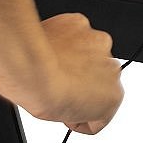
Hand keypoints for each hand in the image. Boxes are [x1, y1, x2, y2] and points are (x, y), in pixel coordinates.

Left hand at [0, 13, 124, 134]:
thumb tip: (71, 101)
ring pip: (89, 52)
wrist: (29, 67)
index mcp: (113, 96)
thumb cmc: (42, 94)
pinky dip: (65, 39)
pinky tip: (50, 48)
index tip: (71, 107)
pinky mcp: (82, 24)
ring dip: (76, 57)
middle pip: (99, 75)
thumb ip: (79, 108)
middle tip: (60, 84)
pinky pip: (75, 33)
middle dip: (84, 79)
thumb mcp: (64, 117)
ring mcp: (99, 43)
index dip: (84, 109)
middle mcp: (112, 68)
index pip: (104, 106)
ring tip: (51, 65)